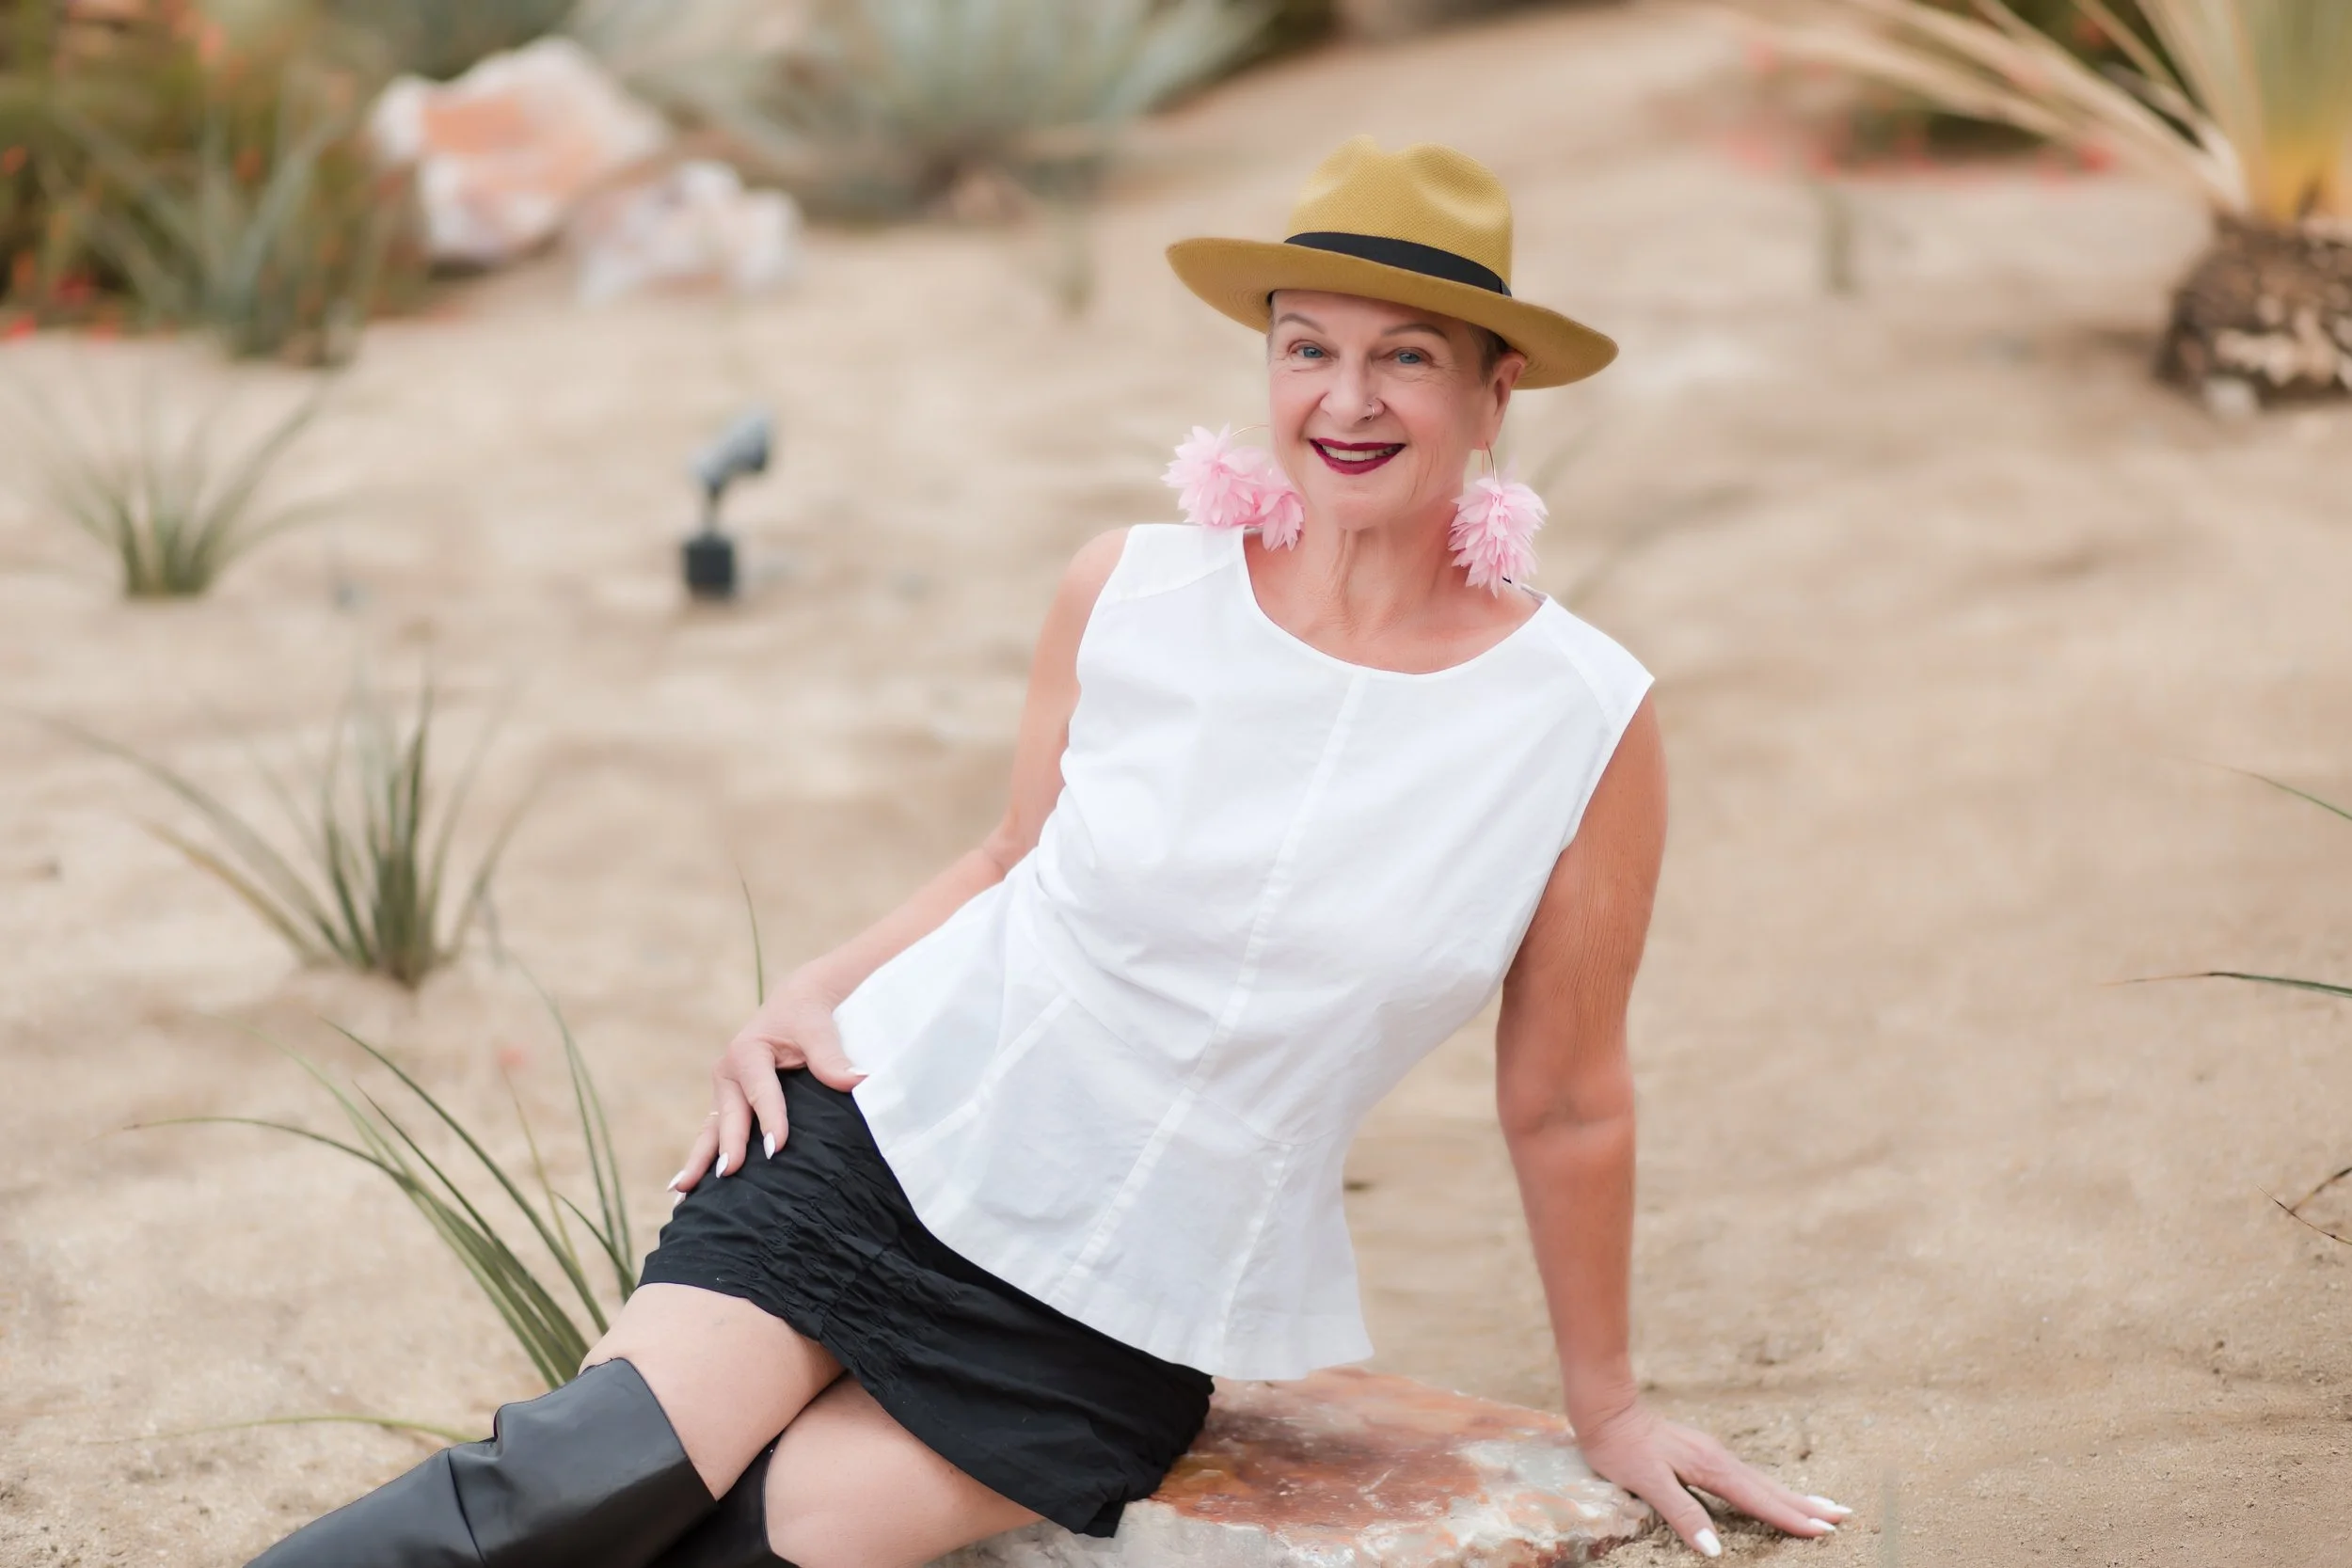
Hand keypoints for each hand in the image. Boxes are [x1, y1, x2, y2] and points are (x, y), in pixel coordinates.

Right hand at [669, 974, 863, 1193]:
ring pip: (710, 1130)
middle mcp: (728, 1073)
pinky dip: (702, 1158)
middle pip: (728, 1116)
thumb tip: (859, 1081)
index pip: (761, 1092)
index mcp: (748, 1052)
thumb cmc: (807, 1019)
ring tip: (681, 1192)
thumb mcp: (819, 1032)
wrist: (793, 1007)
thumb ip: (832, 1059)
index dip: (770, 1120)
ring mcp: (723, 1091)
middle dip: (727, 1146)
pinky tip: (690, 1190)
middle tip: (729, 1174)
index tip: (776, 1149)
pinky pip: (713, 1134)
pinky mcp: (726, 1104)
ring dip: (697, 1161)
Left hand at [1574, 1399, 1849, 1556]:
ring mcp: (1712, 1454)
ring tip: (1824, 1506)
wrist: (1604, 1408)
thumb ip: (1681, 1513)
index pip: (1758, 1500)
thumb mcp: (1647, 1482)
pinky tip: (1773, 1491)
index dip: (1790, 1518)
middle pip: (1770, 1488)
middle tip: (1844, 1517)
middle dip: (1806, 1505)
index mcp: (1710, 1468)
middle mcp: (1718, 1459)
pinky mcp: (1703, 1452)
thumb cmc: (1619, 1447)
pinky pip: (1747, 1474)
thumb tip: (1714, 1549)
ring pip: (1761, 1480)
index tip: (1824, 1531)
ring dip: (1793, 1495)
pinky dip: (1769, 1486)